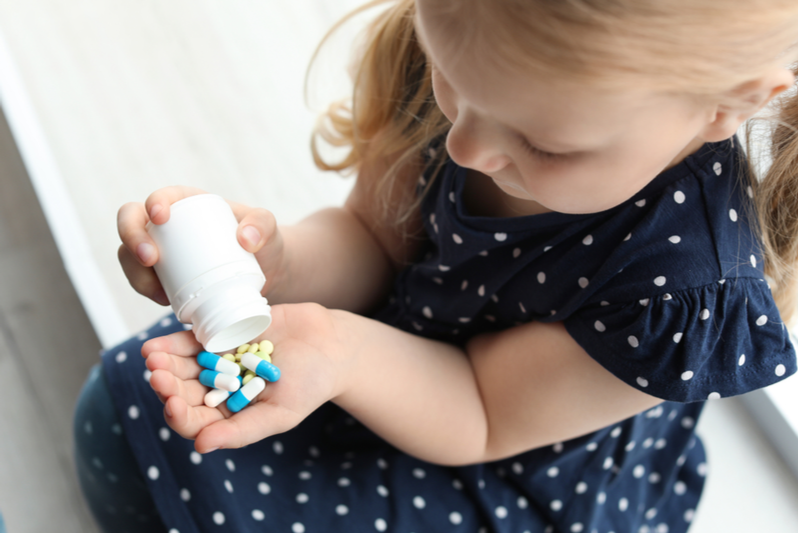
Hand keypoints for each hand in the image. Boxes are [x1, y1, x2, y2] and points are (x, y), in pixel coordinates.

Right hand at [117, 185, 284, 305]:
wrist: (264, 272)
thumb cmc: (262, 242)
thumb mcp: (266, 227)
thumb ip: (262, 224)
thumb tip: (246, 238)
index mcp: (186, 203)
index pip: (160, 197)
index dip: (153, 203)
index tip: (161, 217)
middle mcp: (167, 226)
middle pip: (131, 222)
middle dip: (131, 237)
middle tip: (151, 258)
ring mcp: (161, 251)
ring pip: (129, 256)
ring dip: (135, 272)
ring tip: (160, 290)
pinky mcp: (163, 277)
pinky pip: (143, 281)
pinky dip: (147, 291)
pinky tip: (164, 300)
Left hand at [142, 303, 346, 452]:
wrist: (330, 345)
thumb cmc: (311, 385)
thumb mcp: (280, 414)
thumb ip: (242, 431)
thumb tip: (200, 447)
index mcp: (230, 414)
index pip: (195, 421)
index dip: (179, 415)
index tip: (171, 406)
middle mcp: (219, 389)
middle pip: (183, 391)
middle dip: (167, 385)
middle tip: (157, 375)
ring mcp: (218, 361)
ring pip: (183, 365)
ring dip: (165, 362)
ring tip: (152, 356)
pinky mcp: (222, 335)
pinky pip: (193, 340)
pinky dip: (174, 342)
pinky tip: (157, 343)